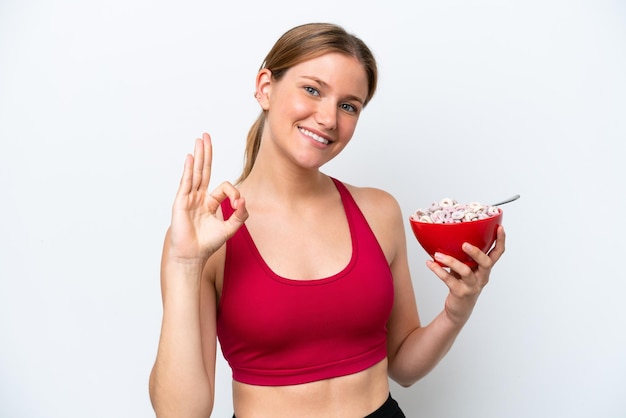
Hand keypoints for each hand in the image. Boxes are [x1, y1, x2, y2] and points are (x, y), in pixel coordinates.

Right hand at [167, 133, 247, 262]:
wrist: (192, 255)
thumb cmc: (208, 243)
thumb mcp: (230, 228)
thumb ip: (240, 214)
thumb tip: (243, 199)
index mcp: (209, 202)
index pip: (224, 187)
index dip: (234, 193)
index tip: (238, 204)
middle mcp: (198, 197)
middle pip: (204, 170)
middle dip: (206, 153)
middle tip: (206, 136)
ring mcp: (188, 198)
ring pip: (195, 172)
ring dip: (198, 155)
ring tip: (200, 139)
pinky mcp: (181, 202)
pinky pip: (186, 182)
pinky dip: (188, 169)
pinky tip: (190, 157)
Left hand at [426, 226, 505, 324]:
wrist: (458, 309)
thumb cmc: (462, 284)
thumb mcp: (465, 268)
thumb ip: (463, 256)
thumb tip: (450, 235)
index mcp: (485, 269)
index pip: (497, 254)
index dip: (500, 241)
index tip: (500, 227)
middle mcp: (482, 277)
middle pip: (486, 263)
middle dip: (477, 253)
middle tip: (465, 244)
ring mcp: (472, 286)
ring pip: (466, 272)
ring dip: (451, 261)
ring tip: (438, 254)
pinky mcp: (460, 293)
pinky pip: (449, 280)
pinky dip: (437, 270)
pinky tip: (429, 263)